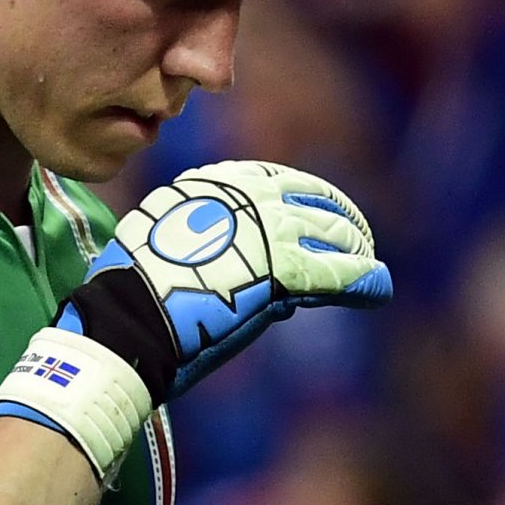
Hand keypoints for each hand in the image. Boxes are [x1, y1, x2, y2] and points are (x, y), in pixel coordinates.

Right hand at [67, 161, 390, 399]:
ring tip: (370, 263)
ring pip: (332, 234)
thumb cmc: (130, 295)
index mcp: (212, 184)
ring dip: (356, 249)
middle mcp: (245, 197)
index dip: (305, 198)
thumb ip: (211, 246)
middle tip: (358, 239)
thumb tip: (246, 264)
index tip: (319, 211)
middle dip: (339, 221)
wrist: (125, 323)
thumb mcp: (163, 247)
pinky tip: (379, 289)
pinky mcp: (285, 271)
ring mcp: (268, 231)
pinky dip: (364, 282)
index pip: (275, 182)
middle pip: (312, 202)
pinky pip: (338, 273)